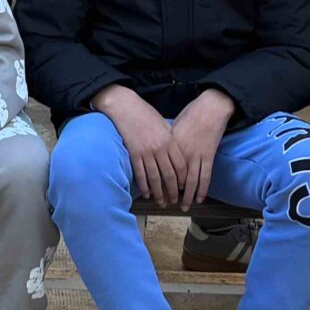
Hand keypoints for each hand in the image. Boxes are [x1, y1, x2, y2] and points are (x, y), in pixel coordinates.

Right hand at [97, 86, 182, 208]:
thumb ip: (171, 140)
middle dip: (173, 191)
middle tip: (174, 201)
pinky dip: (144, 186)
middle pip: (170, 175)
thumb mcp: (164, 125)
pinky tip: (147, 193)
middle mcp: (160, 148)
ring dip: (159, 192)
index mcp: (170, 141)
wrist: (126, 107)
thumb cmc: (146, 114)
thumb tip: (176, 154)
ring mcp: (146, 152)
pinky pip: (140, 173)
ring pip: (155, 178)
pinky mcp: (134, 153)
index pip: (181, 166)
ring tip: (162, 202)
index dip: (183, 180)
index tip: (184, 188)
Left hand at [165, 89, 234, 211]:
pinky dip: (202, 189)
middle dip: (170, 194)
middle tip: (166, 204)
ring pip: (190, 181)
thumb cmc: (190, 114)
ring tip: (184, 207)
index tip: (154, 193)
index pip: (162, 169)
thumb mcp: (173, 127)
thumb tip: (161, 154)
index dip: (158, 183)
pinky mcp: (209, 156)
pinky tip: (199, 199)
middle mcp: (182, 154)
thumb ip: (168, 143)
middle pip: (174, 179)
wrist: (210, 108)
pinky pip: (205, 177)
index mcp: (171, 146)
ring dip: (187, 196)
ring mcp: (196, 156)